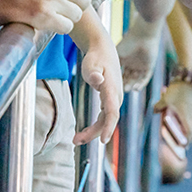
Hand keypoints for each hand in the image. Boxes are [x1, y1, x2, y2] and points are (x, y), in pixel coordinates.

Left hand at [72, 28, 121, 143]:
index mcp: (112, 89)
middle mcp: (116, 96)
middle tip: (76, 141)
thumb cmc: (96, 58)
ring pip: (106, 121)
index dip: (109, 127)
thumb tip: (97, 80)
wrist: (103, 51)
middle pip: (108, 120)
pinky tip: (83, 132)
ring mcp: (114, 99)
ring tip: (76, 139)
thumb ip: (93, 72)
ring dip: (93, 132)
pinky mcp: (109, 101)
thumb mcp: (91, 63)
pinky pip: (104, 118)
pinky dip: (95, 127)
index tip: (103, 141)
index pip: (113, 112)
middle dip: (94, 133)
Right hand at [115, 26, 161, 91]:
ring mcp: (141, 66)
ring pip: (136, 80)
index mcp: (126, 61)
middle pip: (129, 79)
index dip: (117, 81)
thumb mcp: (117, 54)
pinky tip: (136, 88)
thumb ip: (112, 63)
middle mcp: (133, 65)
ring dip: (132, 85)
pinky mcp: (149, 67)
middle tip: (120, 90)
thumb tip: (104, 74)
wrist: (142, 35)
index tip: (112, 86)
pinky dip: (141, 84)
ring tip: (128, 89)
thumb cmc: (128, 42)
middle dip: (125, 85)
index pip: (121, 75)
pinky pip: (145, 78)